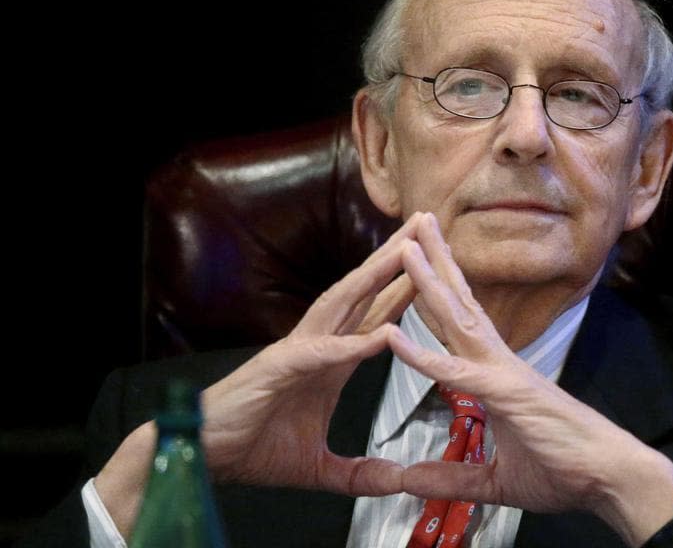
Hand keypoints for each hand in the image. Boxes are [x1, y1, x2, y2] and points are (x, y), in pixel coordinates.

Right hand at [199, 213, 422, 492]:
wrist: (201, 455)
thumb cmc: (253, 447)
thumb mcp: (321, 468)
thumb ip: (359, 473)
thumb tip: (396, 481)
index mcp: (330, 361)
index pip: (376, 316)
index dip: (405, 289)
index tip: (436, 266)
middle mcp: (317, 346)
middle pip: (363, 294)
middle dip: (396, 259)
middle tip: (427, 226)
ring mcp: (296, 353)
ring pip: (342, 306)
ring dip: (374, 277)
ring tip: (405, 251)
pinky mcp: (276, 371)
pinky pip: (318, 354)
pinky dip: (349, 344)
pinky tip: (379, 334)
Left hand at [388, 214, 672, 546]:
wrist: (610, 478)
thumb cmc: (564, 470)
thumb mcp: (494, 481)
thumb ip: (450, 480)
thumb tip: (409, 481)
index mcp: (497, 374)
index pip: (461, 324)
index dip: (439, 293)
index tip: (419, 261)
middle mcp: (500, 363)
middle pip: (459, 304)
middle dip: (435, 262)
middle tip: (413, 223)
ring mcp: (504, 373)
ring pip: (458, 319)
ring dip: (430, 281)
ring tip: (406, 245)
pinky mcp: (506, 393)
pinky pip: (457, 372)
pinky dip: (423, 355)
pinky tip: (394, 336)